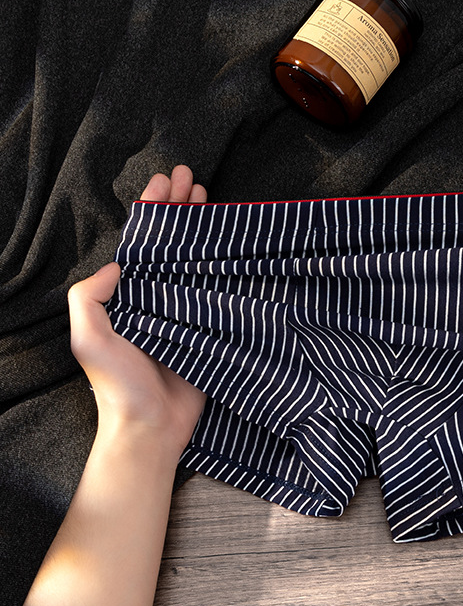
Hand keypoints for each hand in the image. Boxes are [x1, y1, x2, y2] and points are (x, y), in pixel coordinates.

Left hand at [68, 166, 207, 456]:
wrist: (152, 426)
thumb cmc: (118, 384)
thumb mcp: (88, 337)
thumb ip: (90, 296)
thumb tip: (119, 262)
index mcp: (126, 295)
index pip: (139, 243)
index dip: (152, 210)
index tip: (167, 182)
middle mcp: (154, 297)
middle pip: (168, 244)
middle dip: (178, 209)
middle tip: (192, 179)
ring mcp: (183, 312)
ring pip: (192, 260)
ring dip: (201, 229)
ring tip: (210, 198)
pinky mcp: (208, 328)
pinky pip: (216, 290)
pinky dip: (223, 267)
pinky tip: (231, 247)